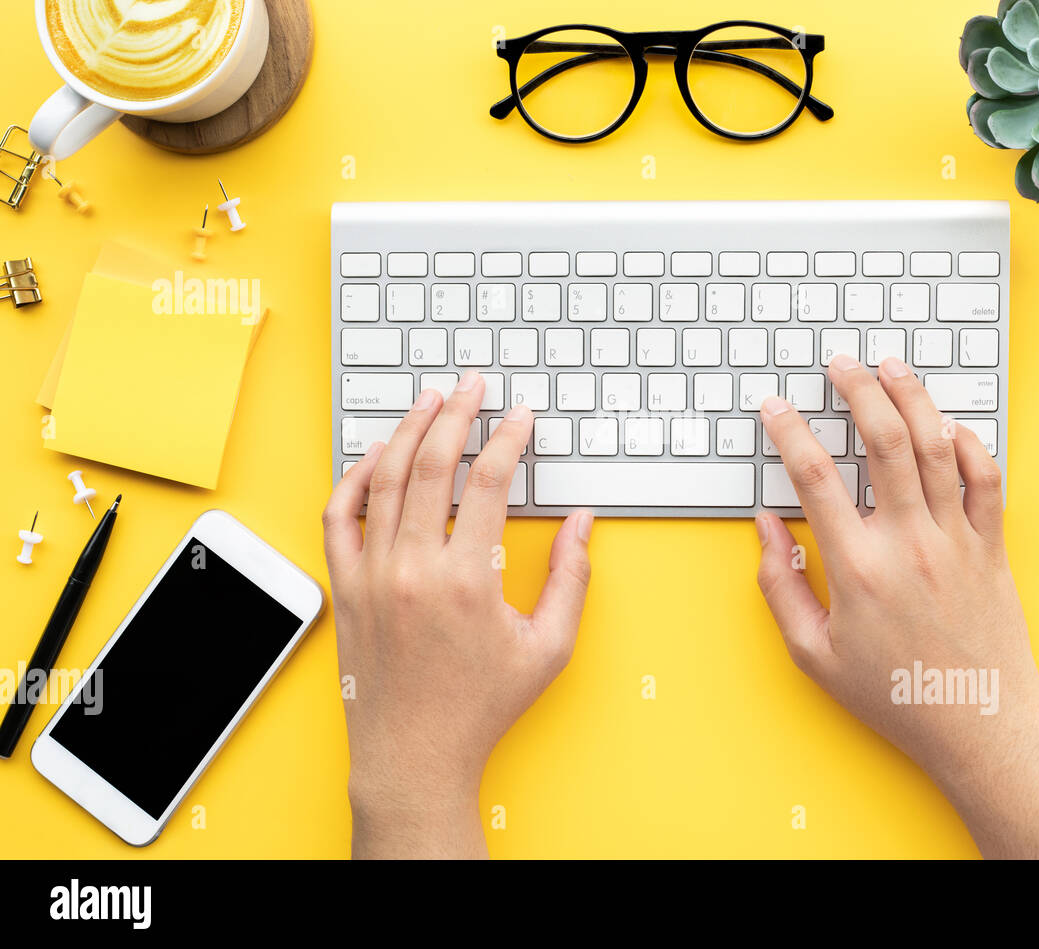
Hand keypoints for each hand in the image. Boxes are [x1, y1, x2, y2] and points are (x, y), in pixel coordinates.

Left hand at [323, 372, 592, 858]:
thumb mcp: (548, 648)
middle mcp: (413, 569)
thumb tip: (581, 524)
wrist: (413, 755)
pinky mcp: (348, 587)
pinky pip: (340, 516)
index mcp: (467, 581)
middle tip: (472, 386)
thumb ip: (571, 579)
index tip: (520, 417)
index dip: (507, 439)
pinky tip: (376, 454)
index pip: (486, 482)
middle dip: (456, 414)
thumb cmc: (481, 706)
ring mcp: (372, 575)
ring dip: (409, 432)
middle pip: (432, 465)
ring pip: (385, 481)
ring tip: (429, 402)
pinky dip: (355, 478)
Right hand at [756, 354, 1038, 858]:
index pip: (815, 477)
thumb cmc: (895, 696)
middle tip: (840, 364)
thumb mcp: (813, 654)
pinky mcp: (992, 547)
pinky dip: (970, 444)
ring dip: (912, 397)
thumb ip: (780, 586)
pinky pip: (985, 478)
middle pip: (883, 441)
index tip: (776, 408)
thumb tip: (767, 528)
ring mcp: (957, 540)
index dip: (789, 432)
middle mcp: (909, 543)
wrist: (979, 724)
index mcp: (858, 568)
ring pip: (936, 446)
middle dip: (857, 390)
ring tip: (891, 368)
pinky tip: (949, 426)